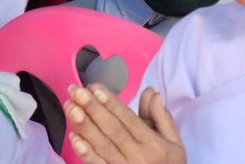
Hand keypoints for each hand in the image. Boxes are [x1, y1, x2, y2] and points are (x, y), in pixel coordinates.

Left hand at [66, 84, 186, 163]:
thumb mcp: (174, 143)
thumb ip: (161, 117)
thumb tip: (151, 92)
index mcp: (153, 144)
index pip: (128, 119)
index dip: (111, 102)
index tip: (95, 87)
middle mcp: (138, 157)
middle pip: (112, 129)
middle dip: (92, 108)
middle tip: (75, 91)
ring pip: (102, 146)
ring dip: (84, 126)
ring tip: (70, 108)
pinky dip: (86, 153)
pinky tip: (74, 138)